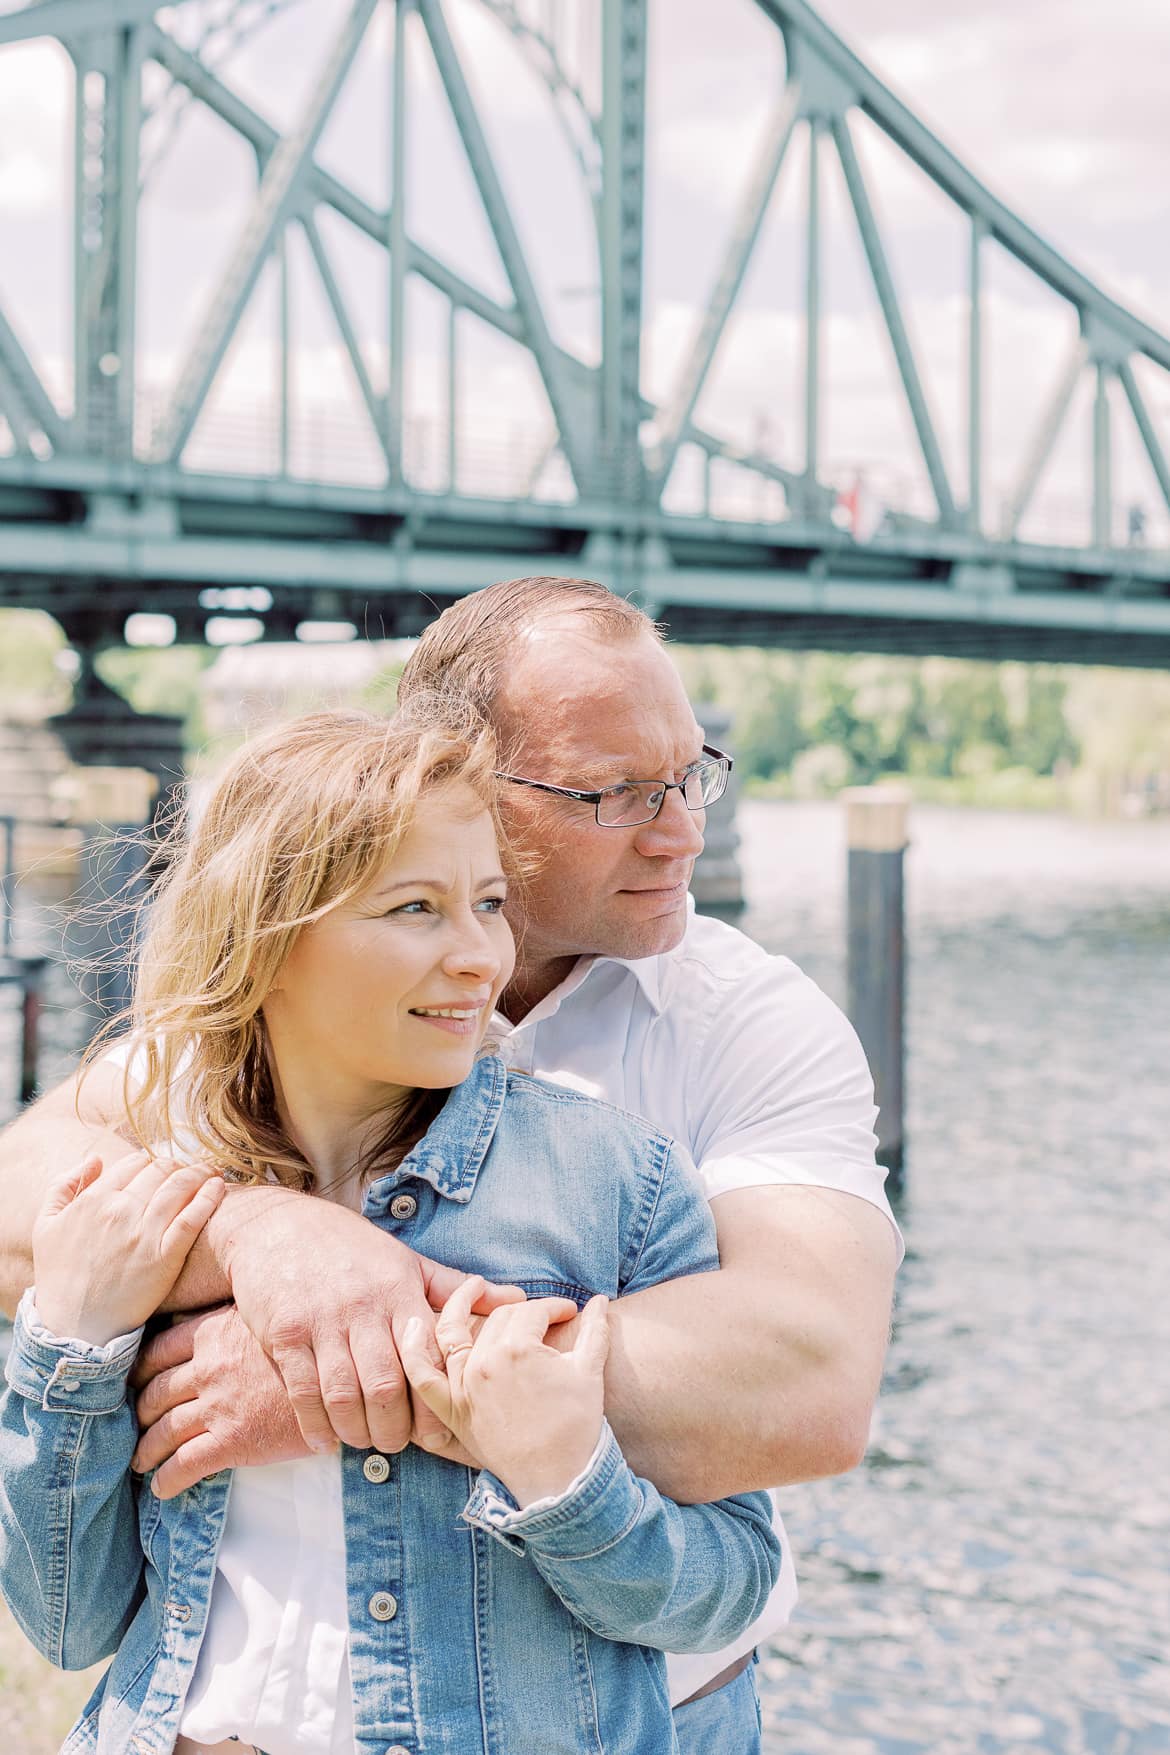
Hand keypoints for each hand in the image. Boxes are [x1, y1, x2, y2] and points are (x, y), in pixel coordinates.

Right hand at [32, 1150, 224, 1346]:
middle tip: (189, 1171)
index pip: (135, 1162)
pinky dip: (208, 1196)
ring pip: (179, 1187)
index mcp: (94, 1200)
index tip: (161, 1170)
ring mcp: (144, 1234)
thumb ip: (64, 1186)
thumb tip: (95, 1158)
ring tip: (210, 1173)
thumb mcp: (45, 1226)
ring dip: (198, 1173)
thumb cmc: (59, 1277)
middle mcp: (120, 1211)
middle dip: (177, 1166)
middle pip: (161, 1171)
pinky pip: (193, 1217)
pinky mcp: (165, 1257)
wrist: (74, 1327)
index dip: (151, 1163)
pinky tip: (218, 1186)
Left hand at [130, 1304, 310, 1497]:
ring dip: (147, 1450)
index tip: (136, 1384)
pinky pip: (184, 1465)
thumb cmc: (311, 1347)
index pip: (159, 1352)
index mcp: (214, 1333)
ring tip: (142, 1462)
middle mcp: (209, 1369)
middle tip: (138, 1425)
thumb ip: (233, 1320)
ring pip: (164, 1432)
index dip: (142, 1372)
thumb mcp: (267, 1318)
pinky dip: (167, 1480)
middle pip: (155, 1393)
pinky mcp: (232, 1441)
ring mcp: (218, 1406)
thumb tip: (208, 1318)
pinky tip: (162, 1489)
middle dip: (141, 1413)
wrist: (345, 1382)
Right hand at [214, 1186, 524, 1453]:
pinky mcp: (284, 1334)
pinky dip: (315, 1426)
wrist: (278, 1227)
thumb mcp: (405, 1260)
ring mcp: (320, 1322)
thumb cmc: (349, 1249)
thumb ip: (454, 1290)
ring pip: (345, 1395)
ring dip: (357, 1431)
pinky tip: (327, 1440)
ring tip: (366, 1442)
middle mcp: (362, 1307)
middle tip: (398, 1445)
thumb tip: (516, 1299)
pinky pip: (302, 1392)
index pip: (428, 1356)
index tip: (440, 1434)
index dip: (435, 1403)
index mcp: (399, 1291)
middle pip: (387, 1385)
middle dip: (395, 1429)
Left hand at [400, 1275, 608, 1506]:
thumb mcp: (589, 1371)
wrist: (558, 1480)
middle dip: (523, 1311)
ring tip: (473, 1288)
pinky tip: (409, 1326)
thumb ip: (595, 1330)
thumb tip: (601, 1300)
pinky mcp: (452, 1410)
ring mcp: (464, 1386)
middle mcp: (485, 1362)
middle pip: (499, 1319)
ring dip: (459, 1305)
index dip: (555, 1308)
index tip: (570, 1313)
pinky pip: (421, 1378)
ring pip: (456, 1333)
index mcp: (519, 1349)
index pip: (534, 1312)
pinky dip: (412, 1351)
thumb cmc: (577, 1426)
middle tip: (542, 1318)